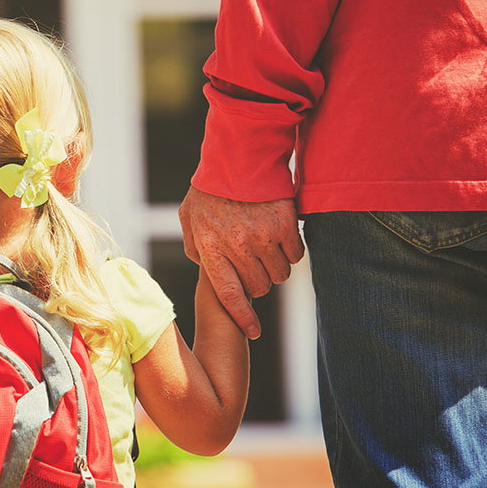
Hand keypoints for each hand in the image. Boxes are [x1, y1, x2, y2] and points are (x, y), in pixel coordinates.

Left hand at [178, 186, 303, 338]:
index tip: (254, 333)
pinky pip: (296, 255)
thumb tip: (202, 267)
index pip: (229, 296)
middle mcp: (237, 247)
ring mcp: (263, 237)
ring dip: (276, 267)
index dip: (243, 318)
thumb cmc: (211, 187)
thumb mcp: (190, 217)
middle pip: (258, 288)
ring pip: (280, 275)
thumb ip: (193, 245)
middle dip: (258, 282)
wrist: (239, 154)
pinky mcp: (285, 225)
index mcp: (211, 248)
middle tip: (254, 265)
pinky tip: (282, 236)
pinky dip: (292, 251)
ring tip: (267, 248)